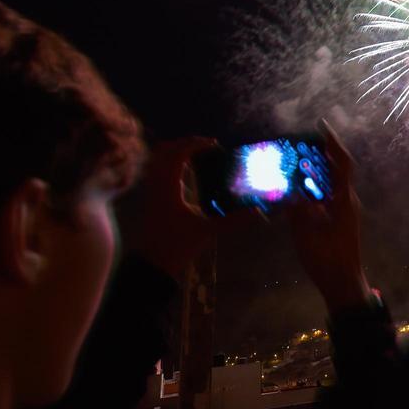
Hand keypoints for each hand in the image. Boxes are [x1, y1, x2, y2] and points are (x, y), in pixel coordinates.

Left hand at [123, 136, 218, 280]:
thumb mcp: (207, 232)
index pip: (178, 154)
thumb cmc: (176, 246)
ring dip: (177, 152)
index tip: (214, 144)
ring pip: (159, 160)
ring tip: (197, 155)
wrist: (152, 264)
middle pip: (165, 151)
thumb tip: (258, 213)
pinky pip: (158, 171)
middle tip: (206, 146)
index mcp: (168, 188)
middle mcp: (156, 184)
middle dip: (185, 143)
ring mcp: (151, 191)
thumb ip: (232, 221)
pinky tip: (187, 174)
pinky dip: (171, 165)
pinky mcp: (150, 199)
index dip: (195, 144)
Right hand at [288, 121, 372, 313]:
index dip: (333, 144)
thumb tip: (291, 188)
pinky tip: (298, 189)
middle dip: (320, 154)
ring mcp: (345, 211)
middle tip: (299, 143)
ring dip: (316, 171)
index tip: (321, 127)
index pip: (342, 164)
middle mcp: (347, 202)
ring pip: (331, 183)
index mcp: (344, 201)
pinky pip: (327, 196)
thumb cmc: (327, 260)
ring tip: (295, 162)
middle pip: (336, 170)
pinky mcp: (340, 220)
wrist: (342, 284)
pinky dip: (314, 187)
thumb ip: (298, 209)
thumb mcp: (306, 234)